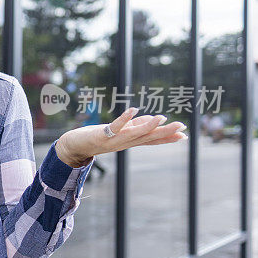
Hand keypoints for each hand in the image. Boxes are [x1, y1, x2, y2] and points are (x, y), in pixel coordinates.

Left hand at [56, 107, 188, 167]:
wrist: (73, 147)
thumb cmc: (95, 138)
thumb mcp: (118, 132)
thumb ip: (134, 126)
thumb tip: (151, 120)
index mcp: (128, 142)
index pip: (151, 140)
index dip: (167, 138)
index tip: (184, 135)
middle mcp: (123, 143)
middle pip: (147, 138)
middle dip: (165, 133)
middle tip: (182, 127)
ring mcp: (113, 141)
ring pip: (134, 134)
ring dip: (148, 126)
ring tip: (162, 118)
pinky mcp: (101, 136)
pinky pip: (114, 127)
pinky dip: (124, 119)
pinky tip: (134, 110)